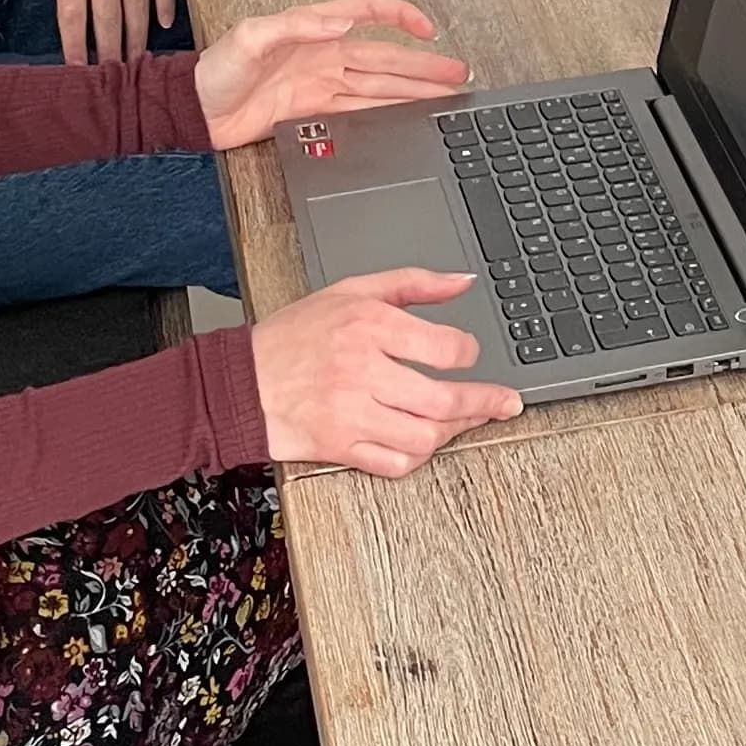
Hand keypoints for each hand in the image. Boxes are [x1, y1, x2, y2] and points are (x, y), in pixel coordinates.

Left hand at [55, 0, 176, 64]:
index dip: (75, 46)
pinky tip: (162, 25)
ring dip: (136, 36)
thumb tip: (80, 21)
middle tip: (113, 74)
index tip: (78, 69)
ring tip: (136, 59)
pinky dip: (163, 6)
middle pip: (106, 17)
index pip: (72, 14)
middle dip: (109, 51)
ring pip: (135, 4)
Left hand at [194, 0, 470, 148]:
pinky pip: (361, 111)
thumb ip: (297, 25)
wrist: (193, 111)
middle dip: (424, 64)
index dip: (400, 16)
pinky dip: (388, 114)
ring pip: (381, 87)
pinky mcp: (314, 112)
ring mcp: (322, 85)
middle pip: (387, 57)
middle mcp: (323, 55)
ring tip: (446, 95)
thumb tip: (339, 22)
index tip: (428, 29)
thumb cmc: (214, 69)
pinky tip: (408, 116)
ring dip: (414, 91)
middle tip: (457, 72)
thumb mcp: (251, 36)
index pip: (368, 13)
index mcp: (312, 28)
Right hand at [250, 268, 520, 472]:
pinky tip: (425, 443)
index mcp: (369, 326)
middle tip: (505, 402)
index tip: (470, 355)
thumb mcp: (351, 290)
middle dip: (484, 403)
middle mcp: (363, 371)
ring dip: (455, 432)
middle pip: (443, 399)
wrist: (240, 380)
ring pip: (424, 436)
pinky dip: (417, 457)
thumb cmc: (293, 335)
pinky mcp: (339, 447)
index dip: (468, 353)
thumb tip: (463, 281)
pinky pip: (393, 464)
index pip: (444, 346)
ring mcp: (351, 413)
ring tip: (468, 421)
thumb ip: (413, 282)